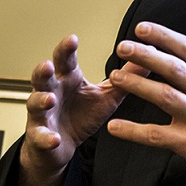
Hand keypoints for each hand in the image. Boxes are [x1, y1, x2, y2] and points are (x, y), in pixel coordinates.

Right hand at [18, 34, 147, 185]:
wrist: (60, 147)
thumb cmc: (81, 115)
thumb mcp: (107, 95)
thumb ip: (126, 77)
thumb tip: (151, 55)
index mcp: (68, 79)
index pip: (65, 59)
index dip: (67, 49)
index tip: (73, 39)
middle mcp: (51, 91)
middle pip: (42, 76)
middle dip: (43, 69)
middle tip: (48, 64)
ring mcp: (42, 113)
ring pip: (35, 102)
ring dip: (41, 100)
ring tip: (49, 99)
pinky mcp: (40, 136)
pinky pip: (41, 136)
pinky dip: (46, 137)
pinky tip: (53, 138)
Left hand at [106, 22, 185, 185]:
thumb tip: (175, 60)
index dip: (163, 36)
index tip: (142, 28)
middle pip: (174, 68)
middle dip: (145, 54)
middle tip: (123, 47)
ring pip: (164, 95)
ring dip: (136, 84)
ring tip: (115, 77)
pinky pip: (156, 135)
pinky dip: (132, 131)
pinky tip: (114, 127)